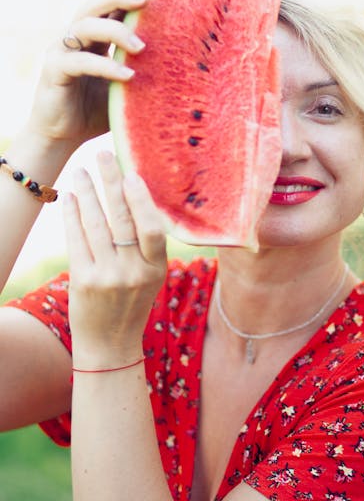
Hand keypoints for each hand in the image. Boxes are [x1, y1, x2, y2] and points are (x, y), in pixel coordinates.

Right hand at [26, 0, 156, 152]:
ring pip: (85, 26)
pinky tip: (127, 75)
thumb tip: (187, 71)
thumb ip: (145, 75)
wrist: (61, 137)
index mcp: (96, 37)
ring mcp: (62, 51)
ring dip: (115, 31)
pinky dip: (104, 66)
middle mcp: (77, 37)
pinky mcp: (54, 71)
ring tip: (142, 46)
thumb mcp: (127, 90)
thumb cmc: (95, 112)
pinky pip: (80, 62)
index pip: (114, 6)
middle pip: (96, 5)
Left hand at [63, 151, 166, 364]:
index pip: (153, 228)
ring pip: (97, 225)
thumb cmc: (132, 303)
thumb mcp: (151, 277)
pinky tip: (70, 197)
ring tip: (82, 171)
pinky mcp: (84, 281)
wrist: (110, 345)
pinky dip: (72, 215)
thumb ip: (148, 246)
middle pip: (123, 219)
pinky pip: (77, 240)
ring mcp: (108, 277)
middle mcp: (134, 272)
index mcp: (157, 269)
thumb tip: (137, 198)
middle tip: (103, 156)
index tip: (132, 173)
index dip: (142, 200)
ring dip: (88, 193)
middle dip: (111, 183)